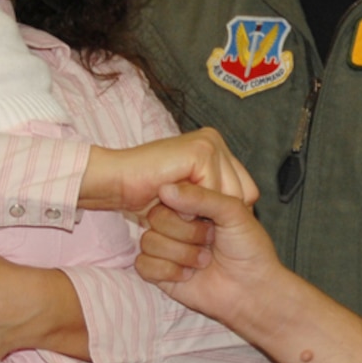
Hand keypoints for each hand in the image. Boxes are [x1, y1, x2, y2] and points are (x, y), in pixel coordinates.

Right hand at [82, 127, 258, 212]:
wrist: (114, 181)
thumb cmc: (145, 193)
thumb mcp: (190, 199)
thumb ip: (215, 200)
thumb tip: (245, 205)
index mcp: (215, 151)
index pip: (248, 192)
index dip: (224, 213)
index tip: (200, 220)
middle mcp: (215, 142)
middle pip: (243, 196)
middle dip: (216, 216)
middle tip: (186, 216)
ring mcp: (209, 144)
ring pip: (231, 196)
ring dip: (204, 214)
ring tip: (177, 209)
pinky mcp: (199, 151)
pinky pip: (214, 192)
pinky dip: (194, 207)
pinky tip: (171, 202)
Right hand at [136, 183, 281, 327]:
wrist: (251, 290)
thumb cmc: (249, 248)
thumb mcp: (233, 212)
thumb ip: (201, 196)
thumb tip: (165, 189)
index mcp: (192, 205)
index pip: (168, 193)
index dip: (183, 207)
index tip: (204, 217)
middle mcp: (176, 224)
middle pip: (155, 217)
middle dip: (186, 232)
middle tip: (210, 240)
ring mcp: (166, 248)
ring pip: (149, 241)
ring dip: (181, 254)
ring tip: (204, 261)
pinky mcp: (159, 273)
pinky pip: (143, 264)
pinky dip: (168, 271)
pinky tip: (188, 276)